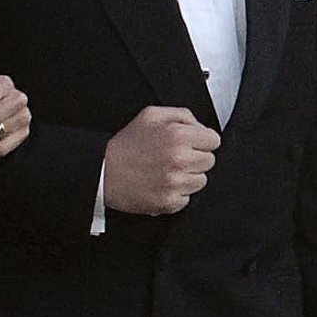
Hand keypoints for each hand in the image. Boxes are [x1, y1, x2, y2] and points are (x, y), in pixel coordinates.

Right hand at [103, 106, 219, 214]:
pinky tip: (161, 185)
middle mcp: (180, 159)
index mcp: (178, 135)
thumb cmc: (126, 144)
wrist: (103, 172)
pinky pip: (187, 199)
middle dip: (194, 158)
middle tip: (174, 158)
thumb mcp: (151, 115)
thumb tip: (200, 127)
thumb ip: (182, 115)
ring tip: (166, 172)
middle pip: (209, 161)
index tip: (190, 144)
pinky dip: (176, 194)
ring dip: (187, 177)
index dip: (201, 140)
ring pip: (201, 181)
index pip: (214, 140)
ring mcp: (175, 183)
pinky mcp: (169, 202)